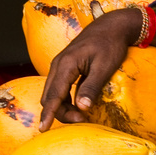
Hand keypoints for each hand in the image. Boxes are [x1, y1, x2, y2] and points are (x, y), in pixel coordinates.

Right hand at [38, 8, 141, 128]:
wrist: (112, 26)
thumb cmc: (110, 44)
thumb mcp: (104, 67)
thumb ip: (91, 87)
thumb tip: (82, 108)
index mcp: (66, 64)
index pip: (53, 94)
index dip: (48, 113)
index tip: (44, 128)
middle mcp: (58, 65)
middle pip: (49, 96)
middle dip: (60, 112)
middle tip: (82, 121)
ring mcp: (60, 66)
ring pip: (53, 93)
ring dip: (63, 107)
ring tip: (82, 116)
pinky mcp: (66, 68)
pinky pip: (59, 88)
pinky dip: (65, 100)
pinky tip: (78, 106)